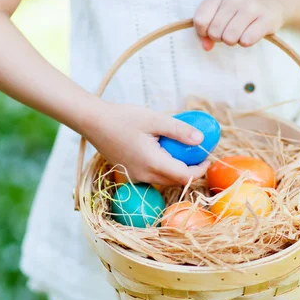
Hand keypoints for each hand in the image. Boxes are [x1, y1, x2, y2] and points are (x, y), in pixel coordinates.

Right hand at [87, 103, 210, 185]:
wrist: (93, 122)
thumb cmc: (123, 118)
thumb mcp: (155, 120)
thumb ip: (179, 130)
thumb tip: (200, 140)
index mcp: (153, 164)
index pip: (184, 177)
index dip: (199, 170)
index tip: (207, 158)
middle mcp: (144, 176)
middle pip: (176, 181)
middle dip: (190, 171)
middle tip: (198, 154)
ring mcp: (136, 177)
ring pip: (164, 181)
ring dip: (177, 170)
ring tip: (182, 151)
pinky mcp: (130, 174)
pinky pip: (153, 177)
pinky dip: (164, 169)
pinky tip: (164, 152)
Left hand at [194, 0, 295, 49]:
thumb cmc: (241, 8)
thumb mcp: (221, 12)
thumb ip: (207, 29)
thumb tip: (206, 47)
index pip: (200, 20)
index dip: (203, 32)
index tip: (210, 31)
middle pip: (214, 32)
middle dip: (220, 37)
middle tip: (229, 31)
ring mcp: (252, 7)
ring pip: (229, 38)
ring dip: (233, 41)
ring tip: (239, 32)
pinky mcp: (267, 19)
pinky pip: (247, 41)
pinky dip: (246, 42)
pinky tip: (250, 33)